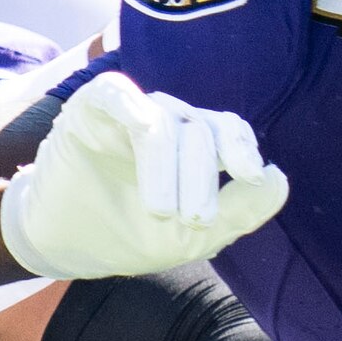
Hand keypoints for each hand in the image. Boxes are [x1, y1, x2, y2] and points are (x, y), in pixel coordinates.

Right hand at [0, 71, 288, 280]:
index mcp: (195, 145)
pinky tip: (142, 135)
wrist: (63, 244)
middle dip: (203, 179)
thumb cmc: (129, 234)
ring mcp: (131, 110)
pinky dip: (136, 112)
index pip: (229, 131)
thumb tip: (278, 179)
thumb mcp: (193, 236)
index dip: (242, 149)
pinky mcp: (93, 106)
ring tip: (161, 212)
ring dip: (169, 169)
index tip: (249, 175)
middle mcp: (168, 120)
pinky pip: (122, 96)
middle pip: (202, 131)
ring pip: (166, 122)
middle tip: (193, 221)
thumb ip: (241, 211)